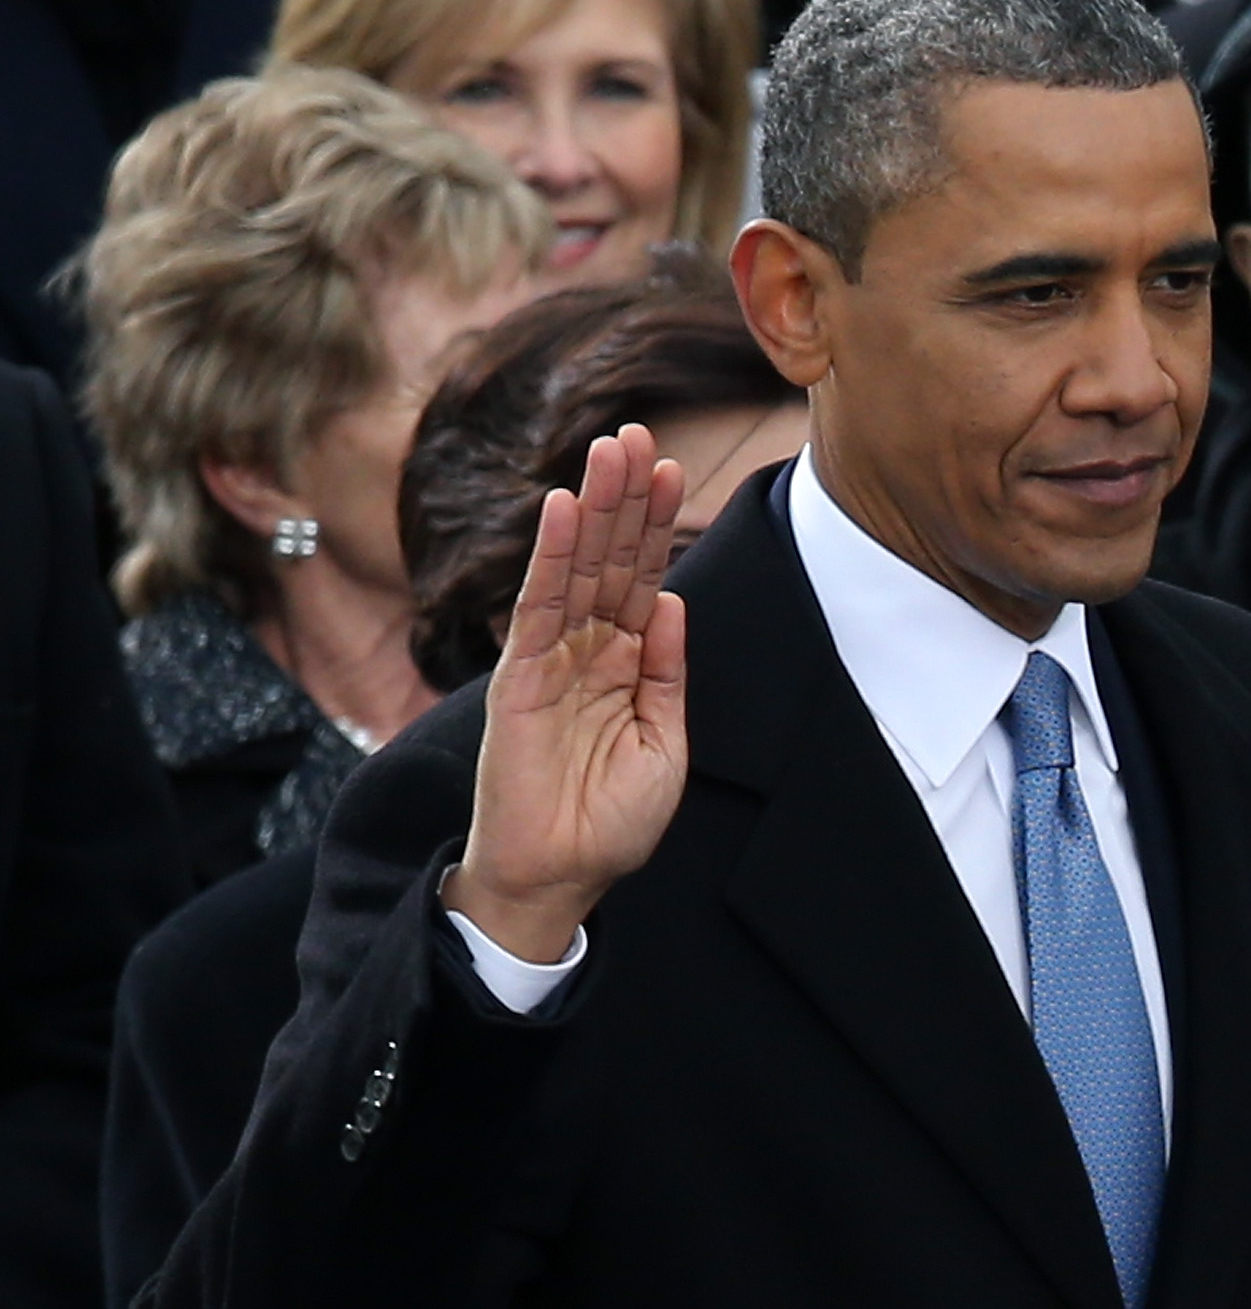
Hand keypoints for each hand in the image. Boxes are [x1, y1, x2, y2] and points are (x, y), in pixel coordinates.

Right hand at [444, 427, 689, 963]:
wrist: (562, 877)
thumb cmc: (611, 822)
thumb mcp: (664, 743)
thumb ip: (666, 672)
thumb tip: (671, 603)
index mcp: (626, 664)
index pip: (642, 578)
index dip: (656, 525)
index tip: (673, 468)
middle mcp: (587, 650)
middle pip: (610, 559)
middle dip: (625, 497)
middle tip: (637, 432)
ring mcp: (550, 659)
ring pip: (576, 568)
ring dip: (594, 507)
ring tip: (610, 448)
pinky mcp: (518, 678)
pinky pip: (537, 607)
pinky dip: (552, 557)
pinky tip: (563, 508)